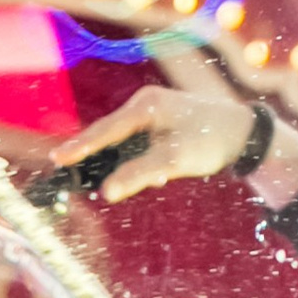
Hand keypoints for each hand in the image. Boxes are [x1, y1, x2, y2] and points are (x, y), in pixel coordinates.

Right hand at [41, 83, 270, 204]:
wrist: (241, 132)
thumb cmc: (210, 142)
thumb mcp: (175, 160)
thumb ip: (139, 175)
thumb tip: (106, 193)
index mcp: (146, 106)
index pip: (105, 130)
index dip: (80, 147)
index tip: (56, 159)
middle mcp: (144, 104)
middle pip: (107, 134)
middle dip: (89, 155)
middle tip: (60, 171)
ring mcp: (149, 113)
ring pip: (119, 141)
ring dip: (113, 162)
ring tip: (103, 178)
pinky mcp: (155, 124)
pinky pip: (132, 143)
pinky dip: (128, 160)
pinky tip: (143, 175)